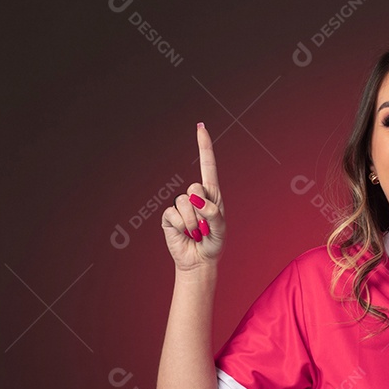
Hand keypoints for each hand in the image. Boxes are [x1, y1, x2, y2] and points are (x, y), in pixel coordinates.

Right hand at [161, 123, 225, 270]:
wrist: (199, 260)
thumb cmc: (213, 243)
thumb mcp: (220, 228)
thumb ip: (212, 212)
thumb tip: (196, 198)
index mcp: (212, 194)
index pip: (207, 165)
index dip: (203, 146)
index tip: (200, 127)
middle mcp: (196, 196)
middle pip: (195, 187)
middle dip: (202, 208)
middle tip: (204, 226)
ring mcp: (181, 205)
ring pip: (184, 202)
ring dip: (193, 222)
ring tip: (196, 232)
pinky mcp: (169, 216)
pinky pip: (173, 214)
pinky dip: (182, 227)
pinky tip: (185, 234)